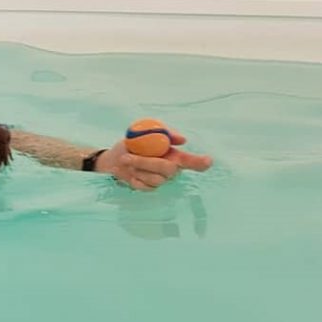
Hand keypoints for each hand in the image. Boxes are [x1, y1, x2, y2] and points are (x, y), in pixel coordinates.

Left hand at [93, 129, 212, 190]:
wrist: (113, 159)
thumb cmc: (132, 144)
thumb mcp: (144, 132)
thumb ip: (163, 132)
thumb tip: (183, 140)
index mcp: (174, 155)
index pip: (192, 161)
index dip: (200, 162)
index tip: (208, 161)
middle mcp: (172, 169)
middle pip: (168, 169)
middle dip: (146, 163)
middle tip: (127, 157)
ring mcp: (162, 180)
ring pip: (155, 179)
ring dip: (136, 169)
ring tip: (124, 161)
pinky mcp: (150, 188)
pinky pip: (146, 187)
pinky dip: (133, 179)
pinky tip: (127, 173)